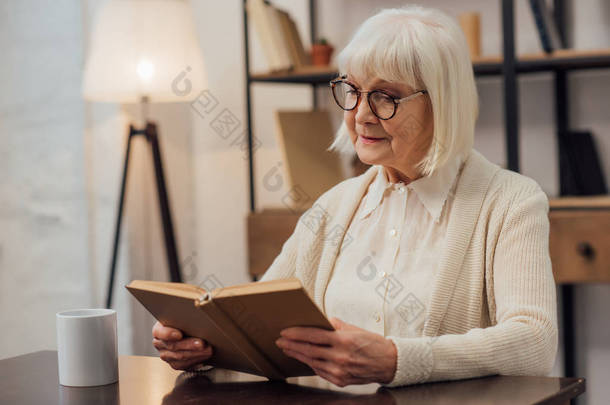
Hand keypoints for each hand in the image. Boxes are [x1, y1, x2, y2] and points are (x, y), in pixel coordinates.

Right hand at [152, 321, 212, 370]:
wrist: (186, 331)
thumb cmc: (184, 321)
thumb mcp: (181, 316)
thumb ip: (185, 316)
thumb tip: (197, 310)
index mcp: (159, 330)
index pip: (160, 332)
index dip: (169, 334)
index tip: (179, 334)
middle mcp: (160, 343)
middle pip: (173, 346)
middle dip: (189, 345)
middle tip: (202, 343)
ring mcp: (166, 355)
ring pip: (180, 358)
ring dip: (196, 354)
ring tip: (208, 350)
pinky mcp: (175, 363)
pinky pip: (185, 365)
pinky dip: (196, 361)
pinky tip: (204, 357)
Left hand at [275, 317, 396, 386]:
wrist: (389, 363)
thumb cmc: (373, 344)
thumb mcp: (355, 329)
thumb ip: (336, 326)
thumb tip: (321, 320)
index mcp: (344, 341)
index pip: (314, 336)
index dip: (297, 334)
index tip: (285, 332)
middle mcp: (340, 357)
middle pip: (309, 350)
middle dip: (292, 345)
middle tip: (280, 341)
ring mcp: (340, 371)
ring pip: (312, 362)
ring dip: (298, 355)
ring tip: (288, 349)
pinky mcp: (341, 380)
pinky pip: (320, 372)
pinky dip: (311, 364)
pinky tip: (304, 359)